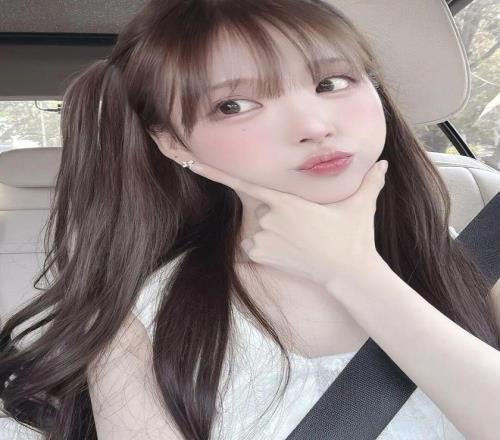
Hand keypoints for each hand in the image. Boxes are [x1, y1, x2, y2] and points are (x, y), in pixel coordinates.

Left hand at [187, 159, 388, 287]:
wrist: (348, 271)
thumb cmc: (353, 235)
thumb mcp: (361, 204)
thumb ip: (370, 181)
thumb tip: (385, 164)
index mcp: (286, 199)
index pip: (241, 181)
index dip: (211, 170)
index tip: (188, 160)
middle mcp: (268, 216)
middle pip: (260, 208)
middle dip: (276, 214)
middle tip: (304, 229)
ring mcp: (262, 238)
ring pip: (258, 229)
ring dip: (273, 232)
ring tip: (301, 241)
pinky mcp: (259, 256)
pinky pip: (254, 246)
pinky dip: (268, 248)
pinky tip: (292, 252)